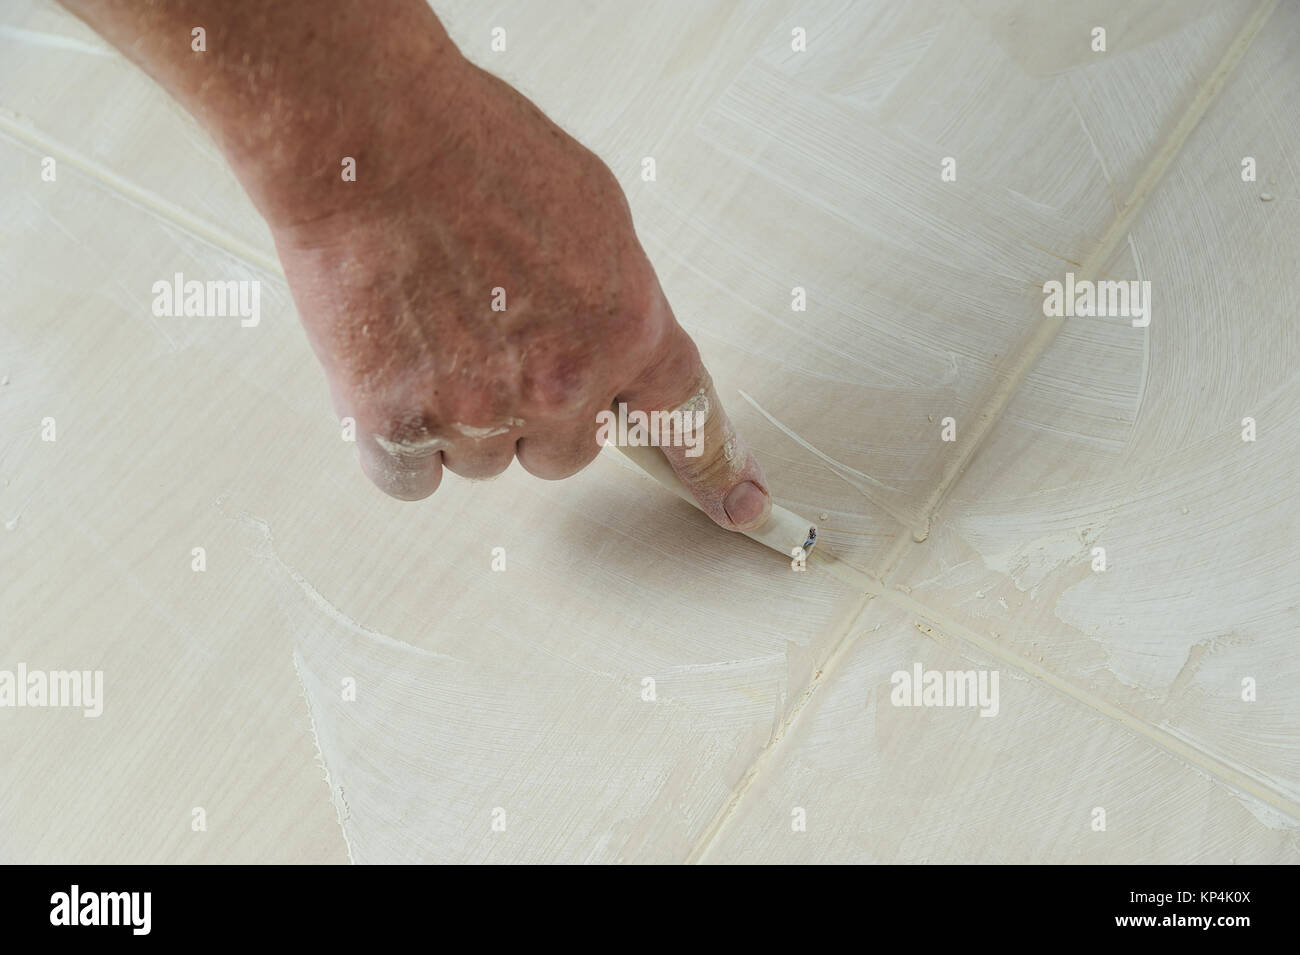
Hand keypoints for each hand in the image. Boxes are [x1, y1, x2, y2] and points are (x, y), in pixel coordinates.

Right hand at [269, 59, 772, 529]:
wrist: (364, 136)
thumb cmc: (473, 151)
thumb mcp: (593, 213)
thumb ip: (616, 300)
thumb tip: (613, 351)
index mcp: (626, 329)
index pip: (688, 421)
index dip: (715, 471)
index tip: (739, 506)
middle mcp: (561, 385)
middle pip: (567, 453)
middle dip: (538, 410)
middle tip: (492, 336)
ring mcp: (479, 412)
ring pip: (486, 462)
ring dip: (466, 420)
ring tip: (431, 330)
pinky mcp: (398, 426)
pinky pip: (414, 479)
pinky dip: (403, 442)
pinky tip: (391, 371)